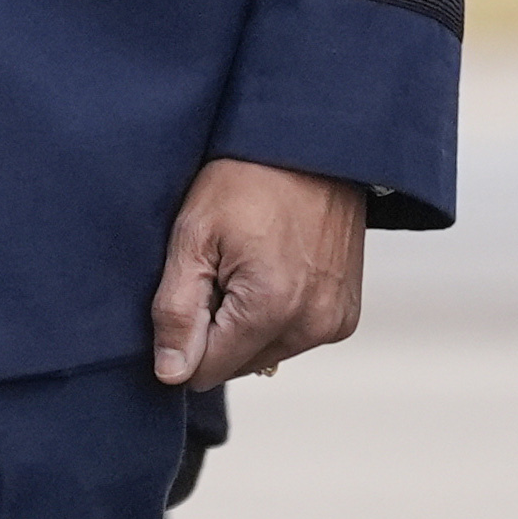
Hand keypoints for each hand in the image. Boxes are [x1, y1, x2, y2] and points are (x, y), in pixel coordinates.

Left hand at [151, 159, 364, 388]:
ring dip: (248, 322)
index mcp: (271, 309)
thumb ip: (176, 311)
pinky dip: (278, 313)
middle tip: (221, 266)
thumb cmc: (249, 177)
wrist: (311, 144)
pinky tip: (276, 266)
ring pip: (265, 353)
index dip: (185, 335)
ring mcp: (334, 322)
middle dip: (219, 327)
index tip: (192, 287)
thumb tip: (171, 374)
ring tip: (250, 261)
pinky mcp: (346, 315)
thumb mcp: (194, 234)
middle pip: (237, 365)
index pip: (205, 371)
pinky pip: (294, 336)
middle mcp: (311, 326)